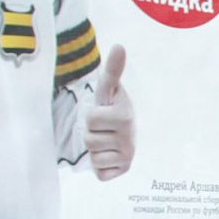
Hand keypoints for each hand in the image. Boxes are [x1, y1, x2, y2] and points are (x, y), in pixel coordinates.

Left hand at [84, 46, 134, 180]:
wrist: (126, 132)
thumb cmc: (113, 109)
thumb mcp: (110, 90)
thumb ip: (112, 70)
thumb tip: (118, 45)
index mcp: (125, 116)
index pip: (91, 119)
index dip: (93, 117)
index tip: (105, 114)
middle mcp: (130, 137)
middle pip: (89, 140)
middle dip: (92, 134)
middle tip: (103, 130)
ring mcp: (128, 156)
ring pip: (93, 156)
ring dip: (95, 150)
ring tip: (106, 142)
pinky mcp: (123, 171)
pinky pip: (100, 173)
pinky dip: (101, 166)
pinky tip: (109, 156)